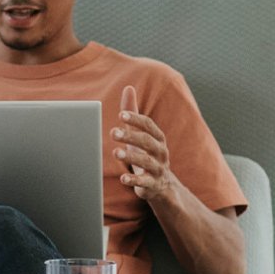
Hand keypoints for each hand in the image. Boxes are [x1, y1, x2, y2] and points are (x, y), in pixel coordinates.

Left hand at [111, 85, 182, 206]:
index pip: (148, 125)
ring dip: (131, 157)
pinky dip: (134, 181)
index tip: (121, 115)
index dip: (136, 119)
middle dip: (131, 136)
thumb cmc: (146, 153)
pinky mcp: (153, 185)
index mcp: (157, 138)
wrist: (162, 185)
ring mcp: (158, 169)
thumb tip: (128, 88)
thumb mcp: (140, 133)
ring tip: (116, 153)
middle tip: (113, 133)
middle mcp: (160, 152)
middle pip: (147, 142)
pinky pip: (145, 182)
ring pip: (146, 162)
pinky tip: (123, 178)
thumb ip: (132, 113)